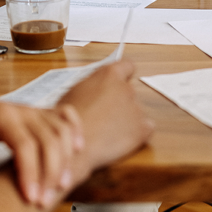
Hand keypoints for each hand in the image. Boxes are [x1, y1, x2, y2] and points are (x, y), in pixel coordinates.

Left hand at [0, 83, 83, 207]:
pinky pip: (65, 115)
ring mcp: (32, 109)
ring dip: (66, 157)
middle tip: (44, 202)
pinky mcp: (38, 111)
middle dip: (51, 172)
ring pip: (61, 129)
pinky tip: (78, 150)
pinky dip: (75, 130)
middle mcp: (20, 110)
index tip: (30, 199)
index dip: (30, 173)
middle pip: (48, 139)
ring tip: (62, 186)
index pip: (24, 145)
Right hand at [58, 60, 153, 176]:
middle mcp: (126, 88)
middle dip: (120, 102)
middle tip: (104, 116)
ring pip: (135, 111)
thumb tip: (95, 90)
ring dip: (126, 119)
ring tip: (106, 131)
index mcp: (109, 75)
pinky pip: (145, 128)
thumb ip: (91, 86)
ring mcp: (136, 108)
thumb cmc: (66, 120)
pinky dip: (136, 134)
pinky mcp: (143, 128)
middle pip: (129, 92)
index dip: (125, 74)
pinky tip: (119, 140)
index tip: (122, 81)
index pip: (127, 66)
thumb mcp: (73, 92)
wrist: (73, 146)